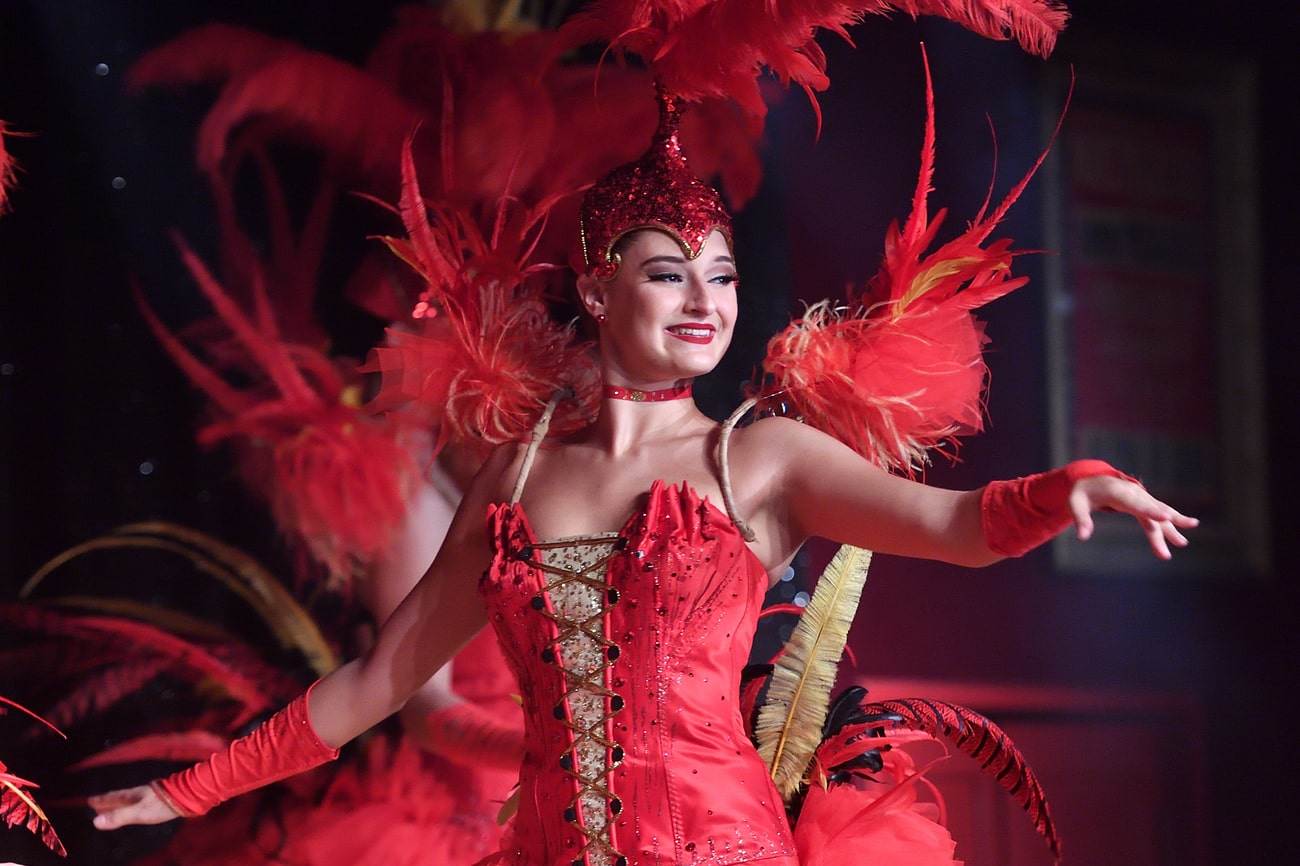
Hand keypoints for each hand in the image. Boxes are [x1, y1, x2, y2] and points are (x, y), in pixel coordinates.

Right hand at [88, 784, 179, 829]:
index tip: (88, 801)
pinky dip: (130, 805)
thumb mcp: (139, 812)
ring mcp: (148, 795)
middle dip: (106, 801)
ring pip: (128, 799)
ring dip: (118, 803)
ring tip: (111, 807)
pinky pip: (137, 802)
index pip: (111, 797)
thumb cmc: (162, 804)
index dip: (100, 800)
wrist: (188, 795)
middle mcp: (137, 793)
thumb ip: (119, 816)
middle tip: (95, 804)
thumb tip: (95, 822)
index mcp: (131, 795)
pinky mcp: (157, 800)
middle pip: (118, 797)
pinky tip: (134, 808)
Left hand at [1069, 475, 1198, 558]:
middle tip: (1181, 542)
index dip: (1151, 511)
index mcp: (1117, 492)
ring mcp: (1140, 497)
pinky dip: (1170, 523)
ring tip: (1184, 542)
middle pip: (1151, 511)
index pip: (1136, 503)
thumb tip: (1082, 537)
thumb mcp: (1074, 504)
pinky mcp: (1142, 503)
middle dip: (1166, 526)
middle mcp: (1133, 493)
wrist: (1090, 481)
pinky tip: (1180, 535)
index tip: (1166, 518)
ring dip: (1173, 528)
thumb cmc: (1081, 493)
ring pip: (1158, 513)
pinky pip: (1157, 514)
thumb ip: (1080, 519)